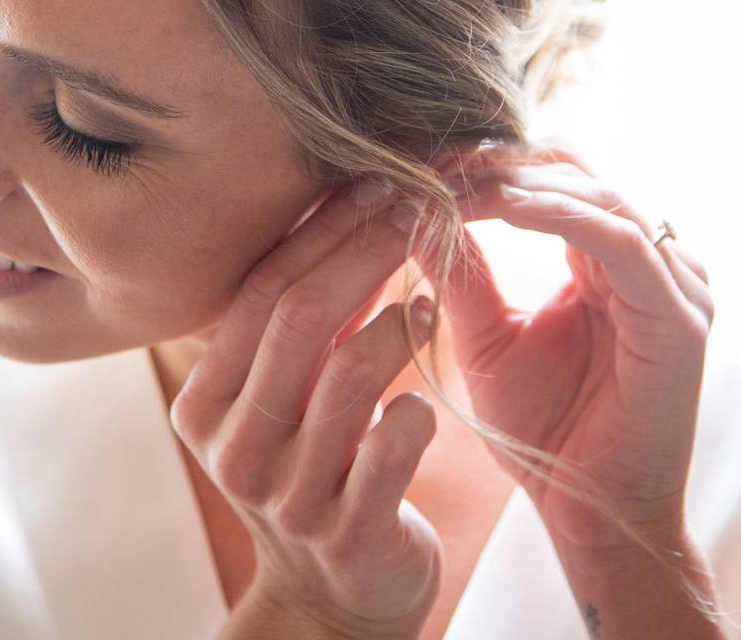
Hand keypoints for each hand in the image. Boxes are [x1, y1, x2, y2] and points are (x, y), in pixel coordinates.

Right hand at [170, 181, 443, 638]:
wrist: (330, 593)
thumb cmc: (308, 474)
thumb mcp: (280, 404)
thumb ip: (297, 332)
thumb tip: (344, 222)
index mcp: (204, 405)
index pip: (260, 295)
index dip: (322, 232)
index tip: (373, 185)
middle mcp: (233, 447)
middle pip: (300, 319)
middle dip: (365, 250)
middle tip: (414, 207)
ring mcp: (288, 495)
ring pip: (348, 375)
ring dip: (398, 324)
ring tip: (427, 303)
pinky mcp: (349, 534)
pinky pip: (392, 446)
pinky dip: (417, 407)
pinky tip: (425, 397)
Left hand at [429, 141, 714, 550]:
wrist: (584, 509)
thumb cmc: (539, 429)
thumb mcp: (487, 340)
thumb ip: (464, 279)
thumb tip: (417, 215)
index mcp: (602, 264)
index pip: (550, 183)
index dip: (487, 167)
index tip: (417, 162)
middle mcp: (644, 263)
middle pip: (574, 175)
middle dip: (497, 163)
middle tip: (427, 156)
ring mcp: (669, 284)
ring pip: (595, 196)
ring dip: (519, 182)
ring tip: (450, 177)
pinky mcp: (677, 316)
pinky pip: (618, 243)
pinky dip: (558, 216)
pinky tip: (500, 204)